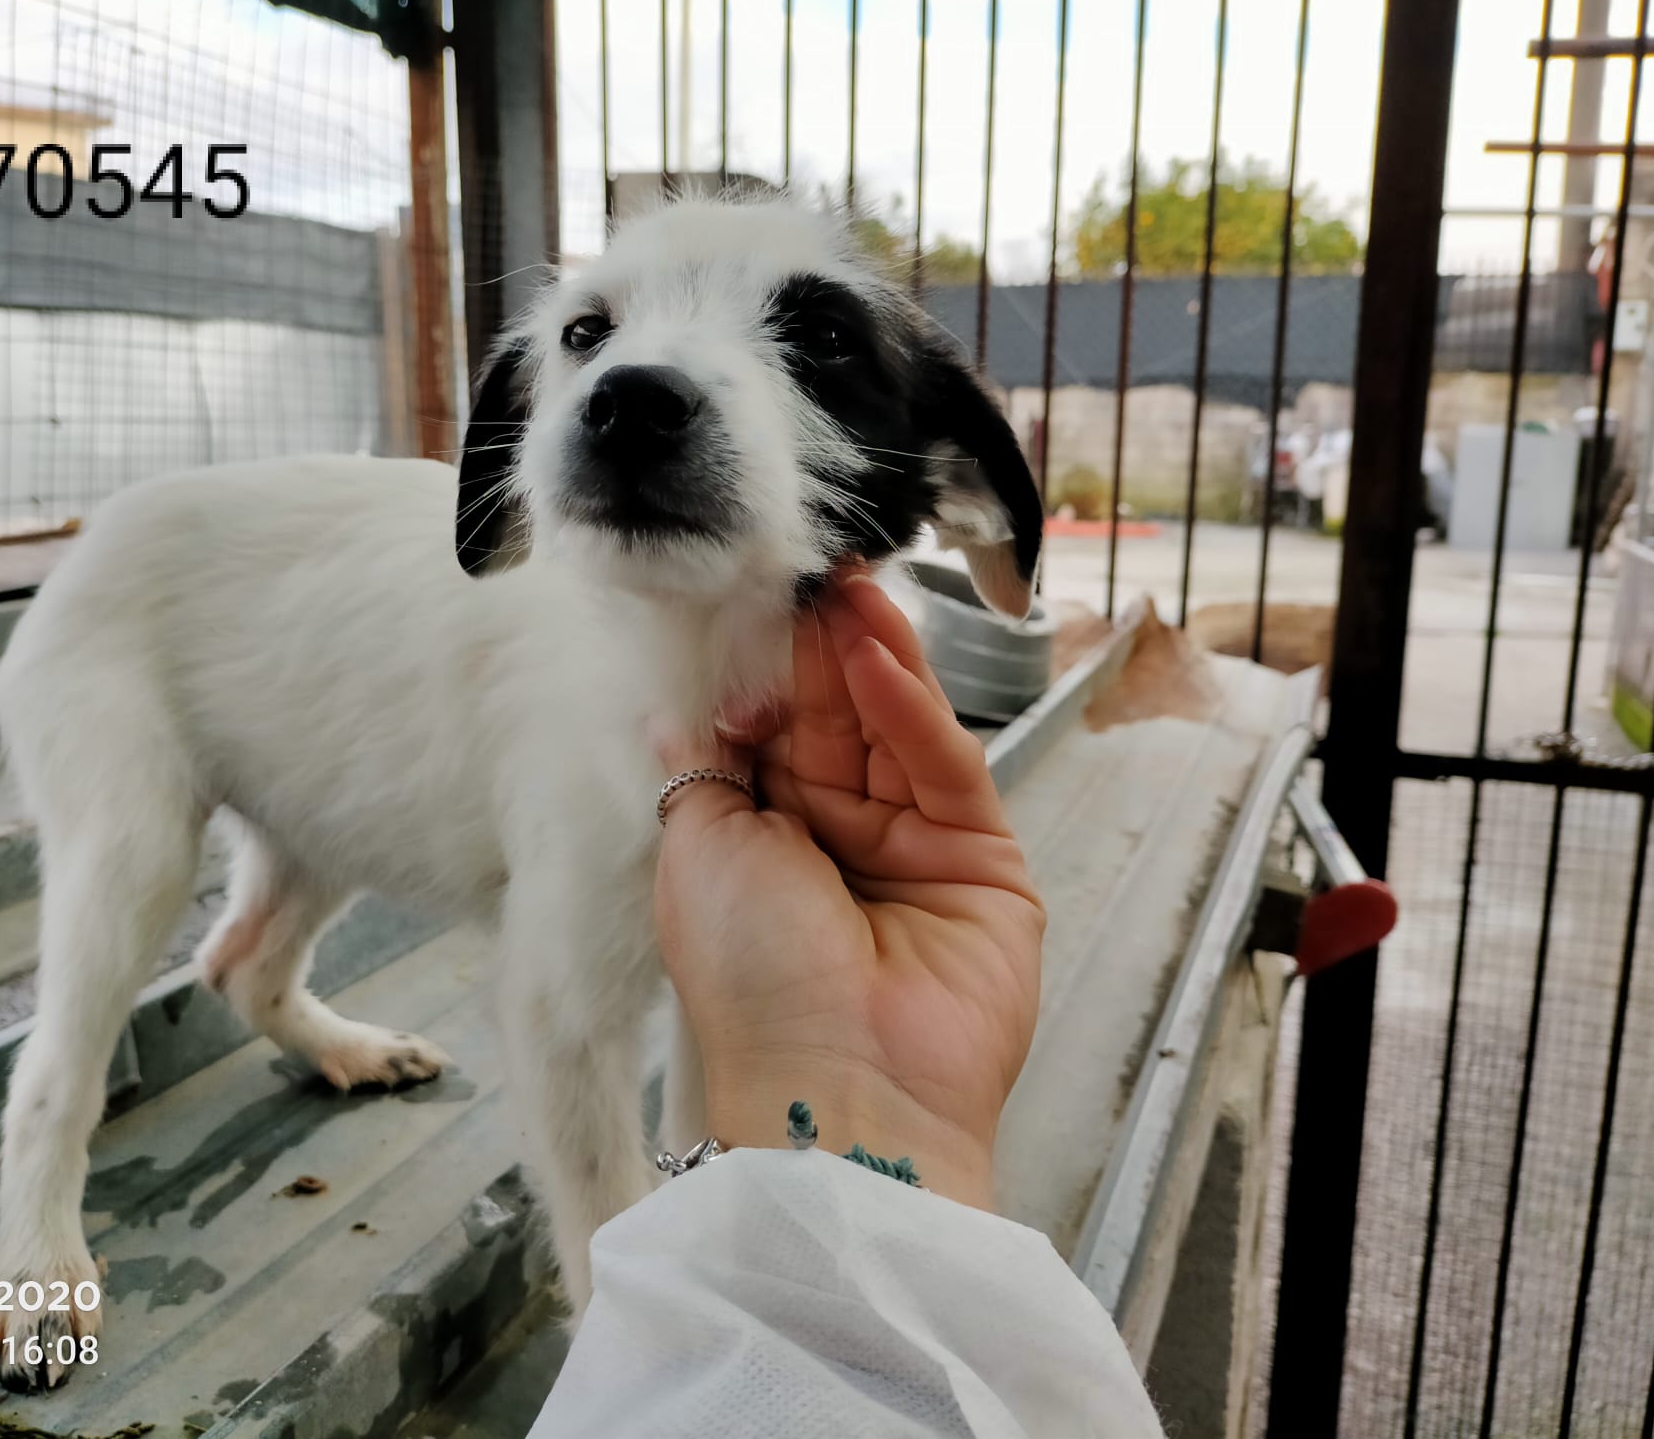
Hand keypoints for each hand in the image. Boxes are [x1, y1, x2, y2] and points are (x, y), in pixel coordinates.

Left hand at [653, 574, 1044, 1209]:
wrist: (838, 1088)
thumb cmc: (749, 980)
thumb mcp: (695, 853)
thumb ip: (699, 769)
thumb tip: (672, 706)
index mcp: (763, 840)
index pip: (774, 728)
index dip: (768, 666)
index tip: (759, 595)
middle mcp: (837, 838)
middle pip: (836, 718)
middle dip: (821, 645)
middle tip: (814, 565)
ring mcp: (912, 846)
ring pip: (894, 728)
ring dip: (868, 657)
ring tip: (848, 585)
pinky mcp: (980, 857)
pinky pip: (943, 765)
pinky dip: (910, 707)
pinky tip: (875, 653)